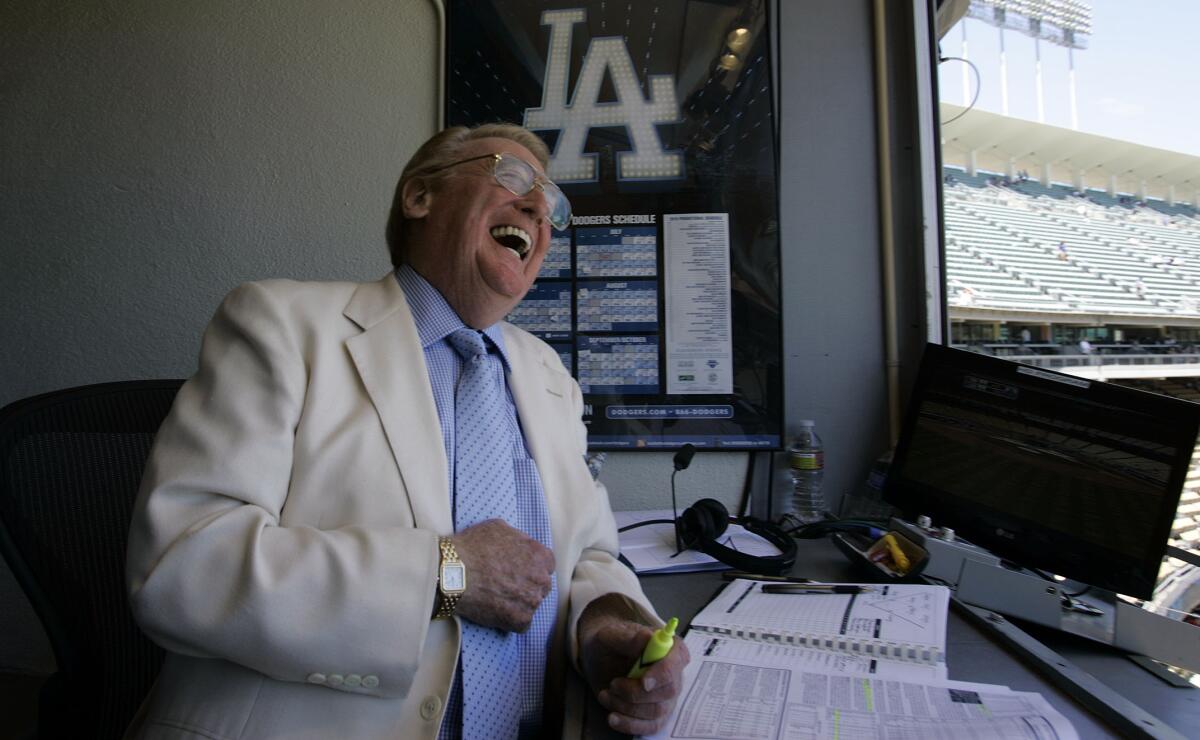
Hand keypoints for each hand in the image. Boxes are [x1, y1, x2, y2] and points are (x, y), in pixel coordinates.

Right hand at [450, 519, 554, 632]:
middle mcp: (541, 579)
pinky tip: (497, 611)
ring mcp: (531, 601)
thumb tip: (522, 545)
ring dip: (520, 602)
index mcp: (539, 556)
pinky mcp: (519, 620)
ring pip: (532, 604)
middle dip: (528, 584)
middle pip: (541, 585)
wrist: (452, 573)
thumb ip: (518, 538)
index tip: (520, 569)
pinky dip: (512, 619)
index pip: (547, 564)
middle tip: (507, 584)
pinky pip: (522, 623)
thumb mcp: (499, 528)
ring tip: (499, 598)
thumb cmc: (473, 547)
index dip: (532, 566)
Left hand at [578, 597, 690, 735]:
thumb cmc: (611, 642)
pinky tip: (613, 717)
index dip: (663, 673)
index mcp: (670, 648)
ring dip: (626, 707)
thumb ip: (628, 637)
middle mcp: (674, 674)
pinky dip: (630, 724)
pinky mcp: (656, 714)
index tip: (644, 682)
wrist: (600, 656)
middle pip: (669, 691)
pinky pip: (651, 727)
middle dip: (636, 693)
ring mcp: (667, 696)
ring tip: (605, 695)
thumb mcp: (612, 634)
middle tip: (613, 685)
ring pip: (657, 711)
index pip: (678, 661)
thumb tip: (647, 637)